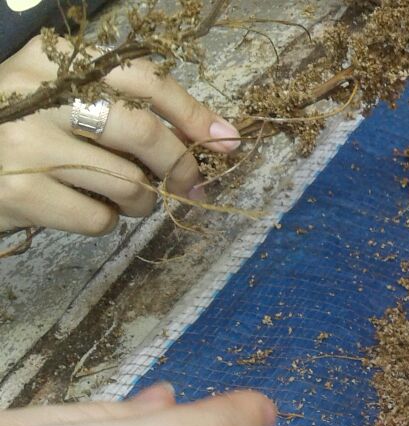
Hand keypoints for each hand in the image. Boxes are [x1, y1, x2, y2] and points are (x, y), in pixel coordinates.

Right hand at [0, 38, 240, 236]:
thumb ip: (125, 106)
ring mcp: (26, 145)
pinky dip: (106, 220)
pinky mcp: (21, 193)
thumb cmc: (21, 125)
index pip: (144, 80)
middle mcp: (40, 95)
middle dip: (179, 165)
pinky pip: (98, 218)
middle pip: (142, 132)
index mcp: (56, 59)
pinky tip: (83, 205)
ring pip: (127, 182)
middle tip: (192, 185)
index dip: (193, 114)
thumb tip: (209, 138)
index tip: (225, 141)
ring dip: (142, 200)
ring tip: (125, 196)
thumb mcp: (64, 96)